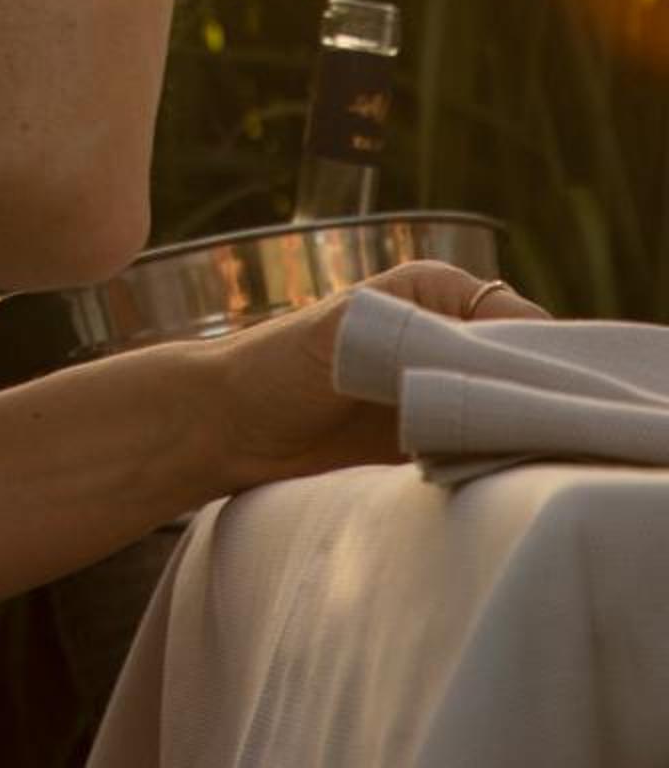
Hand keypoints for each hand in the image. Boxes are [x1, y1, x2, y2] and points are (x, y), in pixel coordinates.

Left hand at [196, 259, 553, 495]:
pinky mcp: (428, 441)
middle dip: (530, 402)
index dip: (542, 360)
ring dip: (508, 438)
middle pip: (520, 371)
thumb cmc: (280, 364)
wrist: (228, 426)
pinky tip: (488, 484)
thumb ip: (426, 338)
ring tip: (508, 463)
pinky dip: (486, 466)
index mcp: (437, 291)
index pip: (519, 321)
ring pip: (504, 414)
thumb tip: (500, 359)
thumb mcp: (356, 335)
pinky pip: (479, 453)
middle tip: (533, 440)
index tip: (546, 399)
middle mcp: (446, 336)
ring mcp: (439, 391)